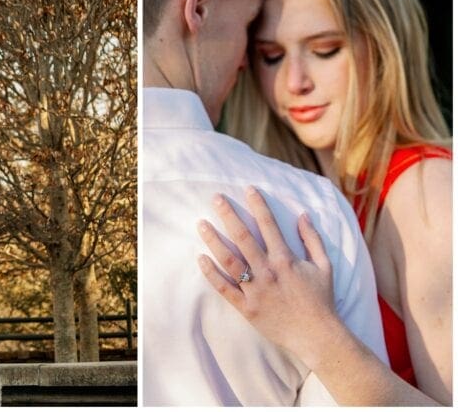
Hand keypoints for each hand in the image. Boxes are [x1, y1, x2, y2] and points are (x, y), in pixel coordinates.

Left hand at [195, 186, 335, 367]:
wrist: (317, 336)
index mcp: (286, 260)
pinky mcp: (246, 307)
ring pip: (229, 260)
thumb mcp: (324, 266)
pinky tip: (201, 258)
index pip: (269, 225)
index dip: (258, 205)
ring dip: (213, 240)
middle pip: (243, 237)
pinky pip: (224, 288)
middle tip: (216, 198)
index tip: (248, 188)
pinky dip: (211, 273)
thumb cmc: (321, 300)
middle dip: (229, 215)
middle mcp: (267, 272)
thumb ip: (313, 239)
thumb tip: (303, 215)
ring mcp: (255, 290)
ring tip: (201, 224)